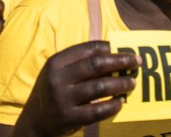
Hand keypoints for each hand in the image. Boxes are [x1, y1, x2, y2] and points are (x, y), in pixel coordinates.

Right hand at [15, 41, 141, 135]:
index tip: (123, 49)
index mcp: (56, 62)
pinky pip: (98, 110)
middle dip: (120, 61)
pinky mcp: (70, 117)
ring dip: (120, 83)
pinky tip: (121, 102)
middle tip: (137, 62)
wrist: (34, 122)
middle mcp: (59, 78)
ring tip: (132, 82)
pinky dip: (113, 105)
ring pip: (100, 87)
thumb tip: (112, 55)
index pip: (87, 49)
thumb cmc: (52, 93)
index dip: (108, 48)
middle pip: (96, 65)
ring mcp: (63, 99)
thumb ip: (78, 64)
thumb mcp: (57, 73)